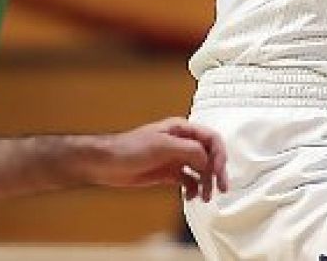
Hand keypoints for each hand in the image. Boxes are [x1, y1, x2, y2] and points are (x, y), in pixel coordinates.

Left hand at [77, 117, 228, 201]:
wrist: (106, 163)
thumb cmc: (129, 148)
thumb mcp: (162, 146)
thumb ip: (189, 150)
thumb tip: (207, 159)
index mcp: (182, 129)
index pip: (211, 139)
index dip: (219, 155)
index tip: (218, 172)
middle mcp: (182, 143)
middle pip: (209, 156)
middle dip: (216, 172)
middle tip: (221, 189)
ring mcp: (175, 158)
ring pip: (200, 170)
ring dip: (206, 183)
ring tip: (204, 198)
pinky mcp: (168, 173)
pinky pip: (188, 181)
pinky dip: (193, 189)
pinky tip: (190, 196)